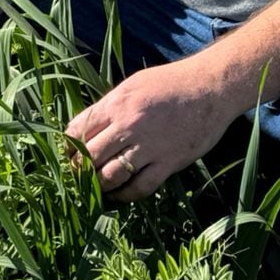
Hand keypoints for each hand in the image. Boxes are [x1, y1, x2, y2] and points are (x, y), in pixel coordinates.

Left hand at [64, 58, 239, 202]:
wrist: (212, 86)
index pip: (77, 131)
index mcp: (116, 103)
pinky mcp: (169, 161)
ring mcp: (149, 145)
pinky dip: (126, 196)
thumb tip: (88, 128)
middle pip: (89, 157)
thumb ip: (111, 106)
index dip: (68, 148)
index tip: (70, 156)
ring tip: (98, 189)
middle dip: (79, 171)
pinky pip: (140, 187)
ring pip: (110, 177)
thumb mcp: (134, 84)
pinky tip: (121, 195)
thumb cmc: (172, 83)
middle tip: (80, 177)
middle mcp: (128, 125)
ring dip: (100, 186)